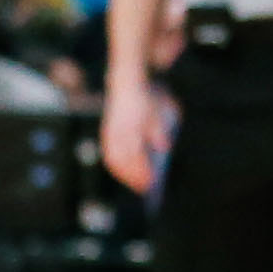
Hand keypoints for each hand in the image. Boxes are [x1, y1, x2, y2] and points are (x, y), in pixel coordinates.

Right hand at [98, 76, 162, 193]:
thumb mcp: (159, 113)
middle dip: (133, 176)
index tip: (152, 182)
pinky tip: (128, 174)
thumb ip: (158, 130)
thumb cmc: (147, 99)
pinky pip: (111, 155)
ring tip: (138, 184)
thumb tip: (164, 148)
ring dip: (125, 174)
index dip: (142, 170)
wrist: (127, 83)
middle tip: (146, 188)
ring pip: (115, 160)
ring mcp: (110, 133)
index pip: (135, 155)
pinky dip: (118, 167)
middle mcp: (118, 131)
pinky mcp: (108, 134)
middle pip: (123, 161)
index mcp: (132, 126)